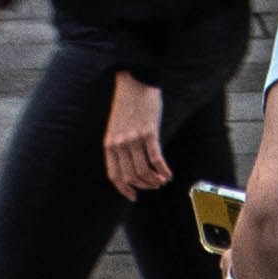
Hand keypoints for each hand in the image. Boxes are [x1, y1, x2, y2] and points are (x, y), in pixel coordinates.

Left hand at [103, 72, 168, 196]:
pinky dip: (163, 170)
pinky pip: (156, 159)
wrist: (134, 81)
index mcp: (109, 144)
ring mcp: (134, 138)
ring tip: (161, 180)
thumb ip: (119, 147)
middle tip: (153, 185)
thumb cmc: (126, 105)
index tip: (133, 196)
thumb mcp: (116, 127)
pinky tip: (168, 174)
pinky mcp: (149, 132)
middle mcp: (120, 143)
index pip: (114, 175)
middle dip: (144, 185)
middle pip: (131, 176)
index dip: (124, 189)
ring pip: (144, 170)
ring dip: (154, 180)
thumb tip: (129, 169)